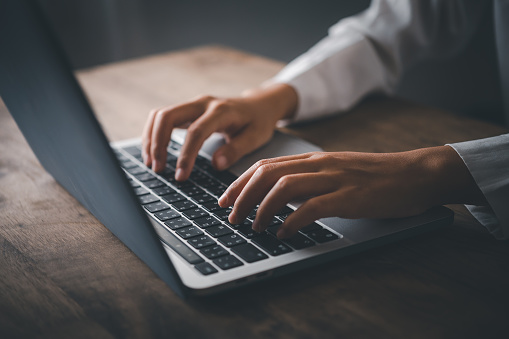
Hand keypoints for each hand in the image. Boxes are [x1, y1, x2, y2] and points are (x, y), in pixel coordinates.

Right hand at [142, 83, 297, 180]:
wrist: (258, 105)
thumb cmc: (258, 122)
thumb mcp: (256, 137)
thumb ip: (236, 150)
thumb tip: (216, 165)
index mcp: (221, 111)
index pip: (196, 132)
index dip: (185, 155)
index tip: (180, 176)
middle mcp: (203, 103)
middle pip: (168, 116)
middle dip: (158, 144)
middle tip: (158, 169)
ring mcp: (193, 104)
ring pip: (160, 115)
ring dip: (151, 139)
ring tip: (152, 164)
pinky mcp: (187, 110)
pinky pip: (162, 117)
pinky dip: (153, 134)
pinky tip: (153, 153)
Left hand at [218, 146, 485, 238]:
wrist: (414, 173)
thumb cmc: (375, 176)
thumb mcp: (337, 170)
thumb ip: (310, 177)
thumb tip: (280, 195)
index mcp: (314, 158)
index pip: (266, 165)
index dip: (240, 182)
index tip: (225, 199)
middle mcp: (319, 165)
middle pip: (267, 174)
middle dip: (242, 196)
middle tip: (230, 216)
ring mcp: (334, 179)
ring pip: (284, 187)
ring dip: (261, 209)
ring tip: (253, 227)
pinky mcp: (349, 197)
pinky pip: (312, 207)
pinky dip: (291, 221)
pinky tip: (283, 233)